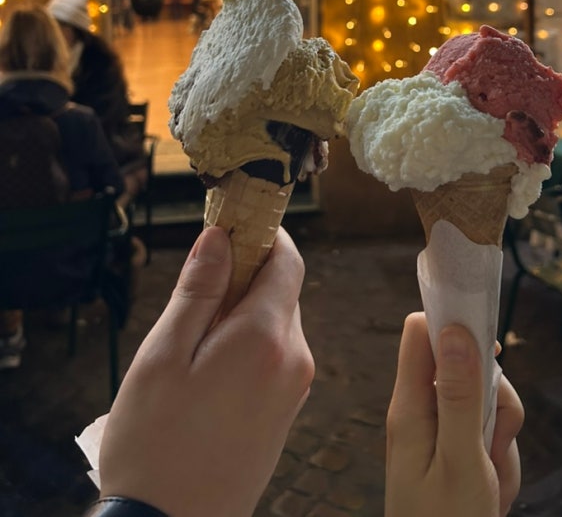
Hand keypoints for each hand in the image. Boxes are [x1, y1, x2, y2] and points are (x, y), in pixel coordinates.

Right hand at [98, 226, 313, 516]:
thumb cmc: (155, 445)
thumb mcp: (164, 356)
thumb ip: (198, 290)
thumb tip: (220, 236)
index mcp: (267, 337)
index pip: (287, 260)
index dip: (262, 234)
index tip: (230, 226)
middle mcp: (294, 359)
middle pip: (280, 291)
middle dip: (242, 279)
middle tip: (191, 300)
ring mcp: (294, 390)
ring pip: (275, 324)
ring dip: (240, 317)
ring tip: (190, 350)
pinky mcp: (285, 413)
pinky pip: (273, 357)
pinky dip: (246, 347)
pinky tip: (205, 377)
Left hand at [385, 312, 522, 516]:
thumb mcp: (461, 461)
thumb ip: (460, 395)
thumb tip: (454, 329)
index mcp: (409, 406)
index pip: (421, 331)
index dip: (454, 325)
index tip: (491, 344)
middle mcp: (421, 411)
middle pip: (467, 364)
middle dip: (496, 400)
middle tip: (493, 444)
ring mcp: (440, 431)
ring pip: (487, 401)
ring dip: (502, 438)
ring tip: (491, 482)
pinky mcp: (457, 450)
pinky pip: (490, 434)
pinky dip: (500, 460)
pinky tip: (493, 491)